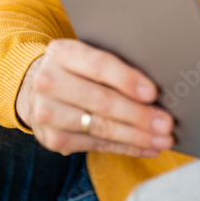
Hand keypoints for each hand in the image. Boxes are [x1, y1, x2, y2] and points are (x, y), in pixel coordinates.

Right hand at [17, 39, 174, 156]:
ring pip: (101, 127)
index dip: (127, 80)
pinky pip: (96, 145)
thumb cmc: (74, 70)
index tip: (153, 93)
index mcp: (62, 53)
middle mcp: (48, 82)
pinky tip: (146, 147)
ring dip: (137, 136)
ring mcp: (47, 113)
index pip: (99, 66)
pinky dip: (125, 147)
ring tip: (162, 139)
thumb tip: (156, 88)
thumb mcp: (85, 56)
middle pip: (102, 101)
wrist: (33, 88)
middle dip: (139, 115)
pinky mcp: (52, 139)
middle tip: (166, 123)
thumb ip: (113, 65)